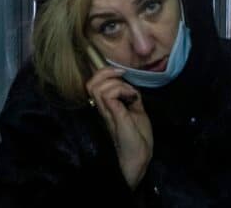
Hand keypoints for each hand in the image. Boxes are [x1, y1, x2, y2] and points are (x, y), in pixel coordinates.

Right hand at [86, 66, 152, 189]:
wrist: (139, 158)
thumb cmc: (138, 138)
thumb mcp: (136, 111)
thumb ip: (130, 97)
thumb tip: (131, 84)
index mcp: (107, 107)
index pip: (93, 84)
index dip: (103, 72)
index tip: (122, 72)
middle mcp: (103, 109)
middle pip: (91, 83)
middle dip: (106, 73)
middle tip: (123, 76)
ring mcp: (108, 113)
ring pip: (99, 88)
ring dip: (118, 84)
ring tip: (130, 94)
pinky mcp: (115, 117)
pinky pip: (110, 95)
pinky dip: (123, 90)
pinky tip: (132, 99)